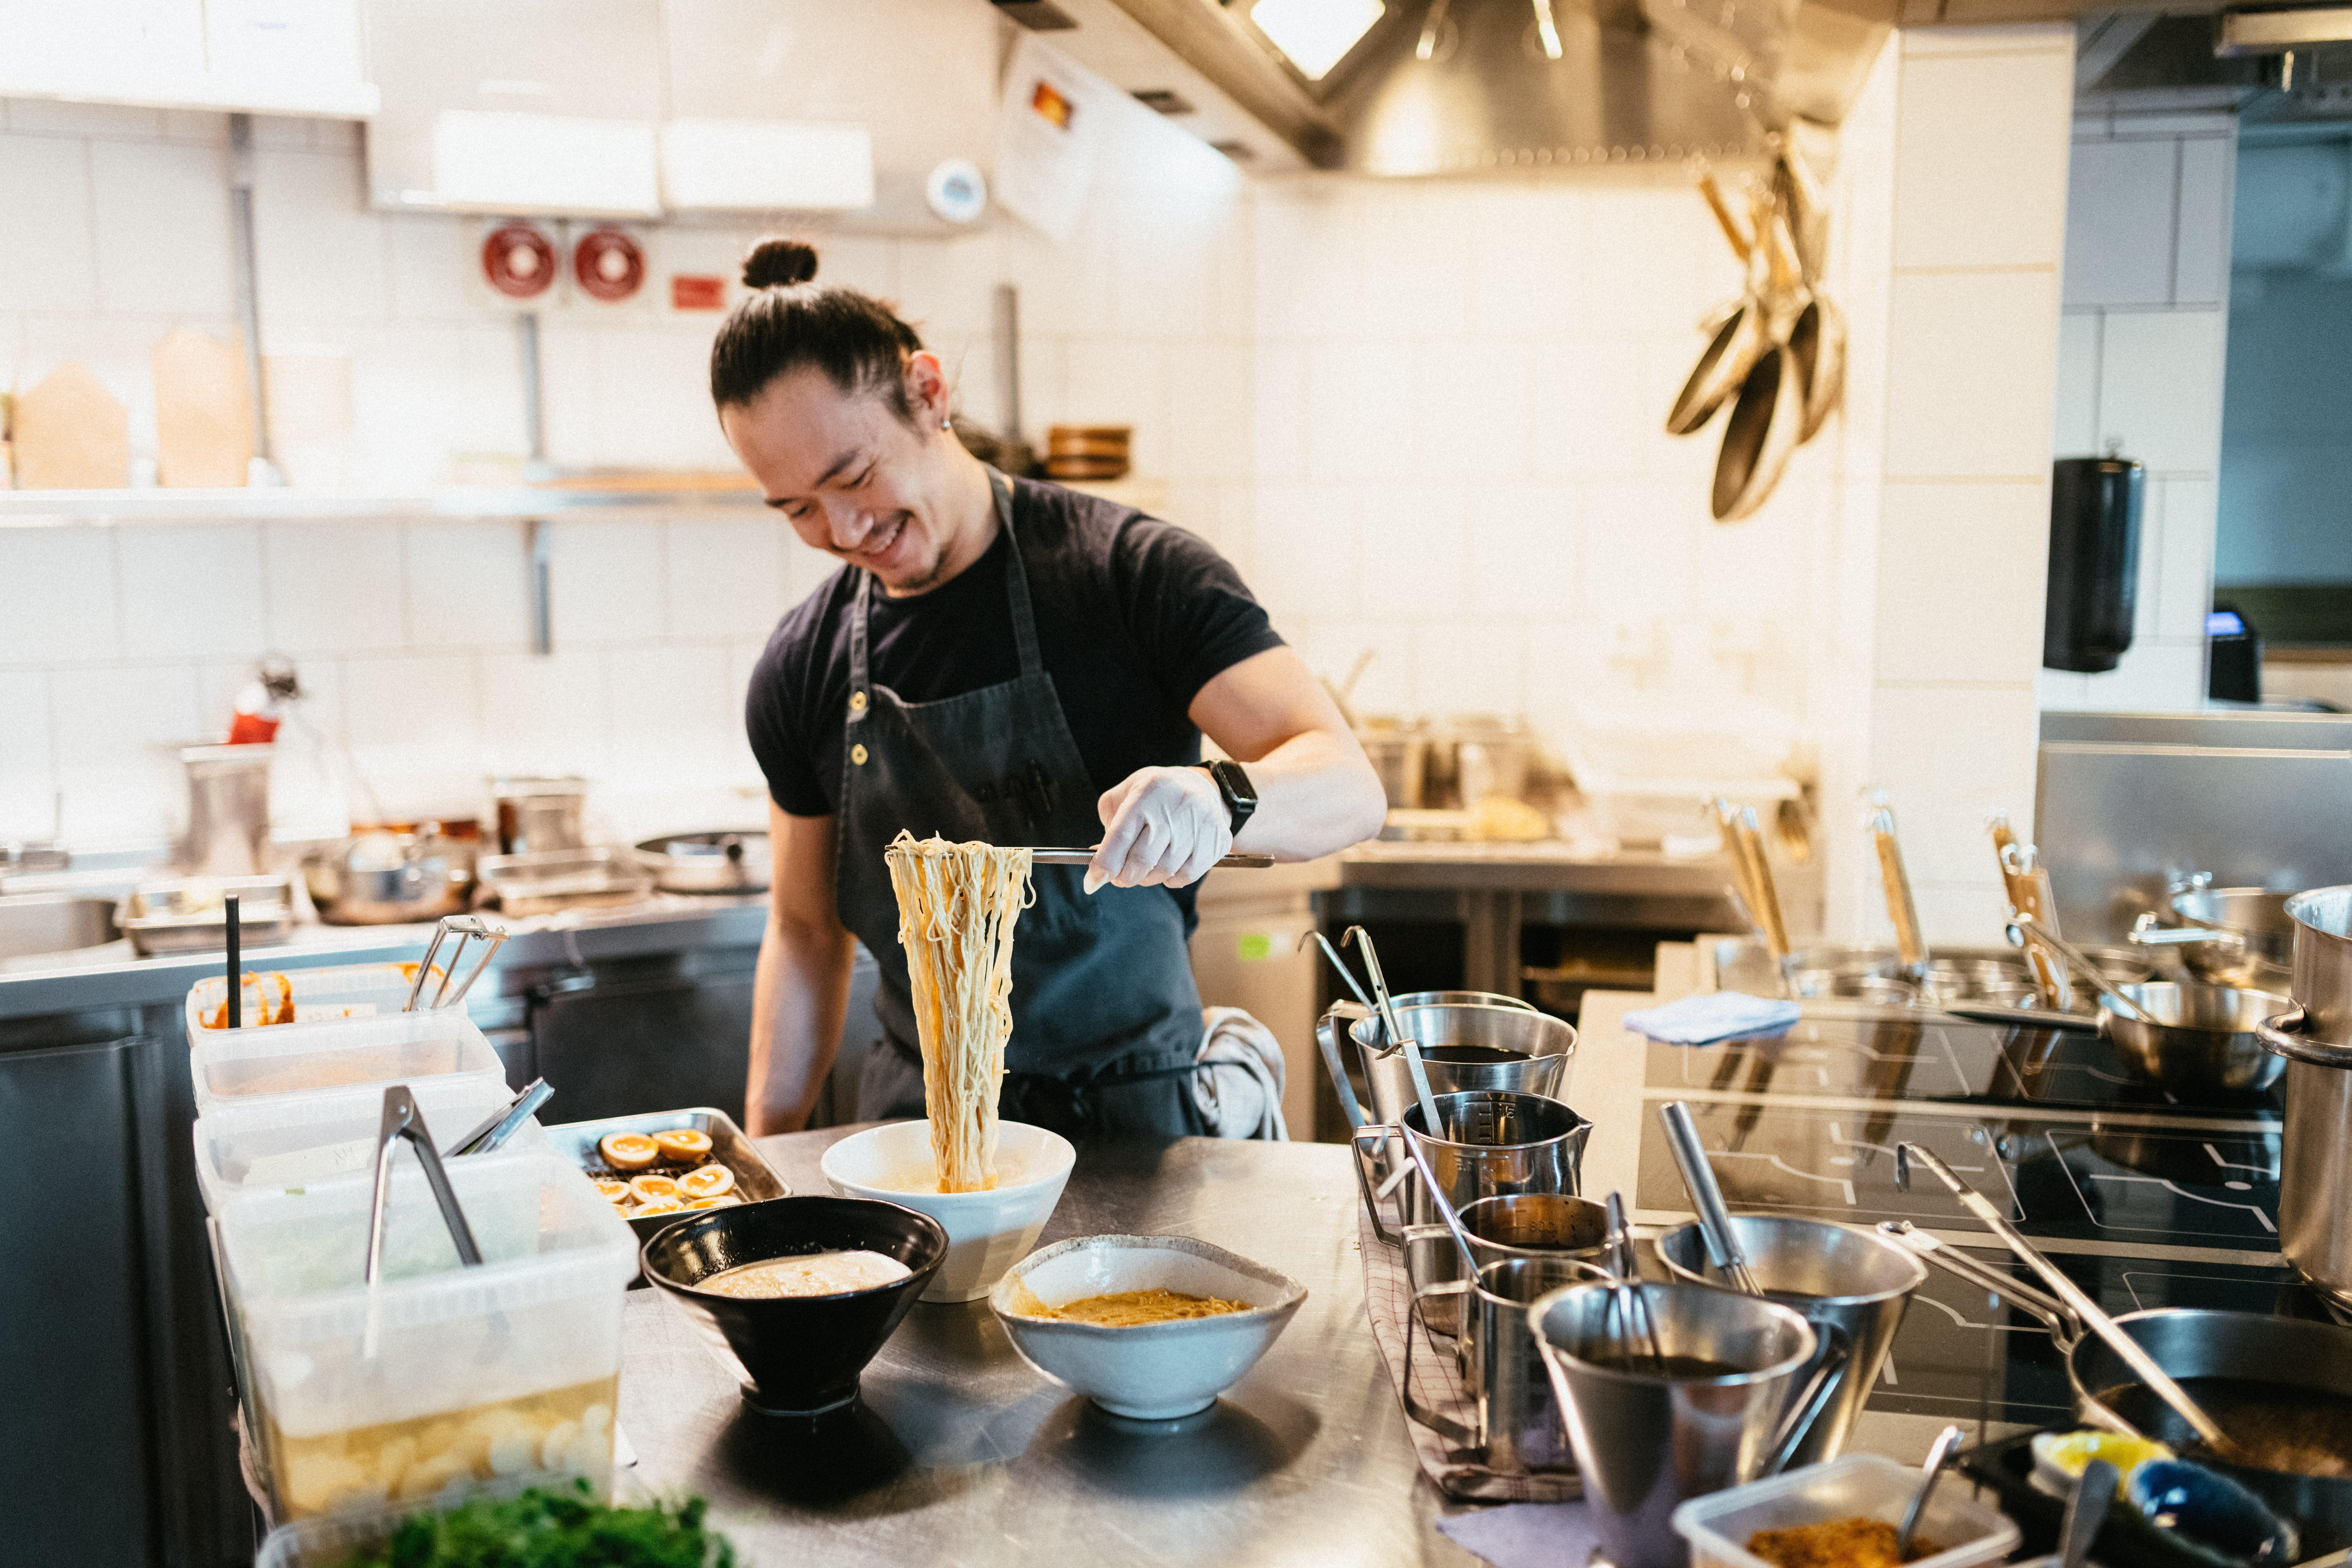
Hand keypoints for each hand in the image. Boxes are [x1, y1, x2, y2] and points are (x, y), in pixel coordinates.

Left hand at [1086, 766, 1231, 892]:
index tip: (1092, 883)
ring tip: (1146, 867)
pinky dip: (1171, 879)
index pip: (1120, 836)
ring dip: (1148, 878)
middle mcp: (1175, 807)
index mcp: (1147, 793)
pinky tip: (1169, 866)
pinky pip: (1186, 876)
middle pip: (1142, 859)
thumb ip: (1108, 825)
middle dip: (1124, 876)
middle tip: (1120, 877)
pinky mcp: (1216, 841)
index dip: (1104, 865)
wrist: (1204, 788)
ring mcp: (1199, 824)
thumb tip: (1099, 864)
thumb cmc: (1156, 795)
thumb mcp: (1126, 794)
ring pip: (1164, 871)